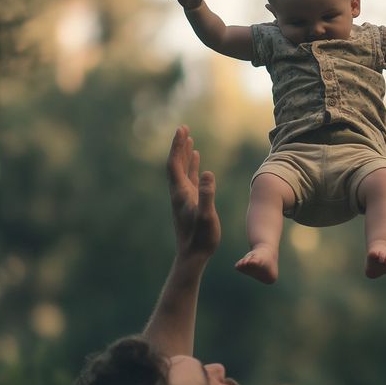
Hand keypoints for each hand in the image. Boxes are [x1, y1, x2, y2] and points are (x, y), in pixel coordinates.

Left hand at [167, 125, 219, 258]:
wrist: (193, 256)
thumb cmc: (201, 238)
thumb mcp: (207, 216)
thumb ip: (208, 195)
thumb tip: (209, 173)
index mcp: (180, 193)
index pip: (175, 164)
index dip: (177, 146)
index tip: (181, 130)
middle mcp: (179, 193)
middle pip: (176, 164)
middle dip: (179, 146)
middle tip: (183, 128)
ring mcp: (184, 197)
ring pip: (182, 170)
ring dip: (185, 154)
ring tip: (189, 140)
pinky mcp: (191, 203)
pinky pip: (190, 179)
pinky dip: (193, 167)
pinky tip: (199, 162)